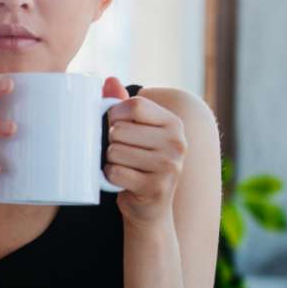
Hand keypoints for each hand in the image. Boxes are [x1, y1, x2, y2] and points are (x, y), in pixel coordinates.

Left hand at [103, 77, 186, 227]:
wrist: (150, 208)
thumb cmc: (139, 165)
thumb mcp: (137, 133)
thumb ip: (124, 106)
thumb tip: (109, 79)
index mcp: (174, 123)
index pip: (134, 105)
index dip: (114, 115)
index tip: (114, 126)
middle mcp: (177, 142)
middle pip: (120, 129)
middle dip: (111, 142)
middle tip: (123, 155)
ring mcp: (169, 166)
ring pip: (114, 151)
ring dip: (110, 161)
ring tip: (124, 168)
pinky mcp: (156, 187)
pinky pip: (115, 172)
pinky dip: (110, 177)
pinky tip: (122, 181)